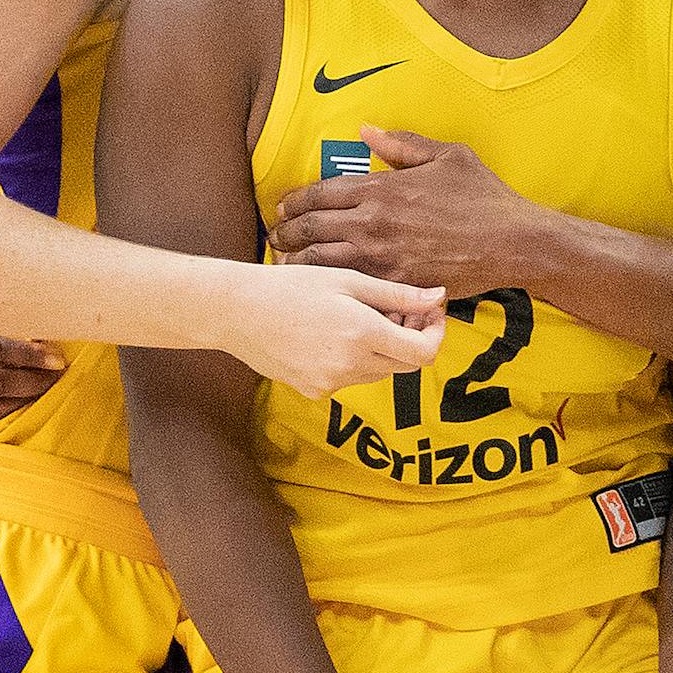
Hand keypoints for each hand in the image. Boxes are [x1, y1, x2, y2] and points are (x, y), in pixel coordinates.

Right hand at [217, 263, 444, 398]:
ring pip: (380, 372)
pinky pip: (352, 379)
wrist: (234, 311)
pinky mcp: (314, 391)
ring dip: (385, 349)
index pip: (423, 353)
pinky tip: (337, 334)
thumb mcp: (347, 281)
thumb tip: (438, 297)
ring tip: (365, 317)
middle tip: (403, 310)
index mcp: (362, 334)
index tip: (430, 314)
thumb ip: (397, 294)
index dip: (435, 335)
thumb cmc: (290, 286)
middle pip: (405, 365)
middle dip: (413, 339)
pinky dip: (358, 360)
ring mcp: (331, 383)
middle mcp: (349, 366)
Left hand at [269, 125, 535, 298]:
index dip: (294, 201)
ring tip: (287, 264)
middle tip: (275, 237)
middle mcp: (375, 222)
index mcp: (383, 187)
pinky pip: (348, 285)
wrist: (513, 242)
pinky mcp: (396, 284)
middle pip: (311, 228)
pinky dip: (327, 284)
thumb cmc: (484, 196)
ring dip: (297, 261)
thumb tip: (366, 131)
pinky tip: (320, 286)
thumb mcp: (448, 156)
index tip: (284, 206)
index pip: (320, 192)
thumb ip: (403, 144)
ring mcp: (383, 257)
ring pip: (320, 261)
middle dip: (285, 233)